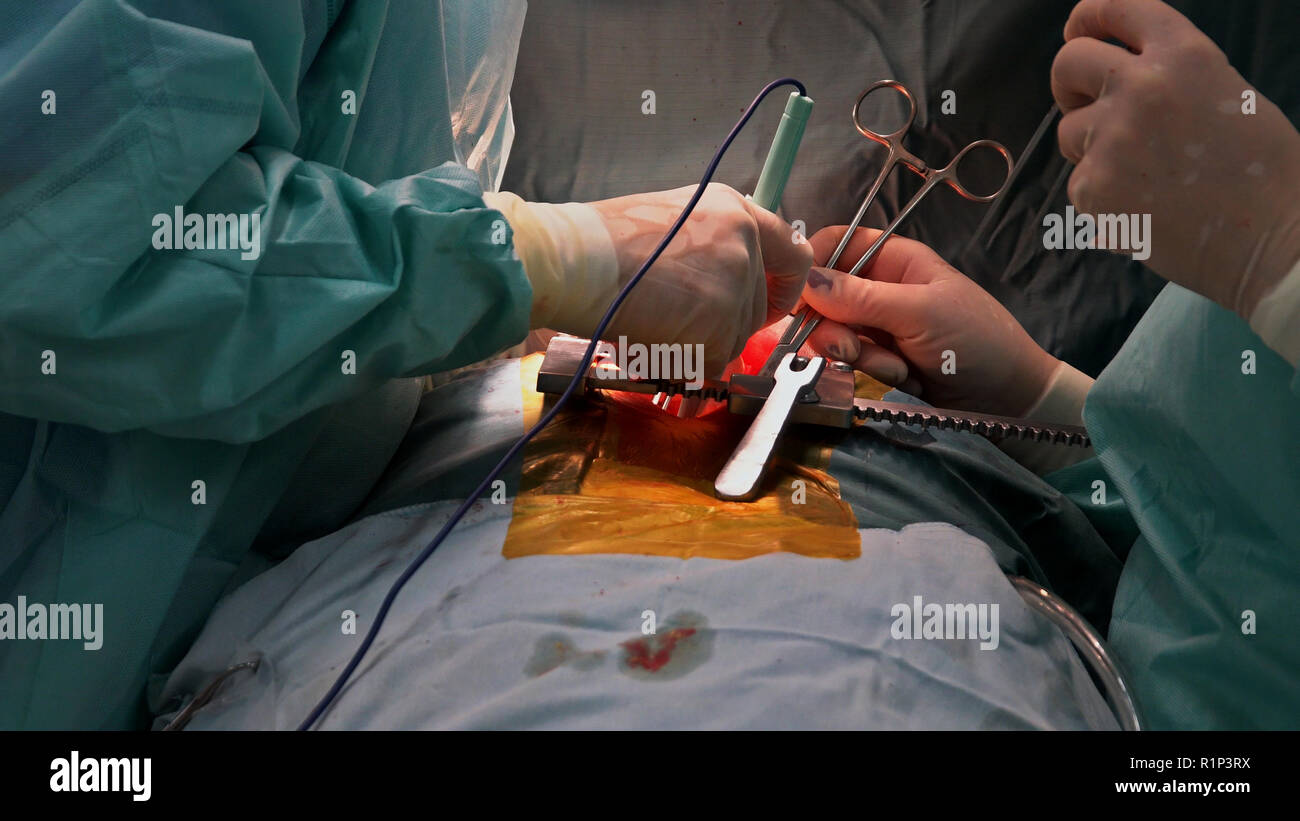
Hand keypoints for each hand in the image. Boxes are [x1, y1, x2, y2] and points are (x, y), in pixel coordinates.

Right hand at [589, 183, 811, 374]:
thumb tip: (725, 284)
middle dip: (722, 325)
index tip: (770, 305)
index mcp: (734, 210)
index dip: (784, 288)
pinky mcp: (721, 321)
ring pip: (735, 338)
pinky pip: (714, 360)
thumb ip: (713, 246)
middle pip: (755, 308)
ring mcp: (736, 281)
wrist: (580, 260)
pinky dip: (686, 360)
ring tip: (657, 320)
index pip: (792, 253)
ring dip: (700, 343)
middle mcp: (744, 241)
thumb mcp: (675, 221)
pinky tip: (656, 335)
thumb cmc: (607, 244)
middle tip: (676, 319)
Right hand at [800, 226, 1061, 416]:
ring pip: (835, 332)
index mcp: (894, 259)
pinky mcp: (881, 357)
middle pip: (825, 295)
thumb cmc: (977, 341)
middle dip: (836, 327)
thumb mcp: (919, 312)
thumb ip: (860, 298)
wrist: (1008, 399)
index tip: (799, 300)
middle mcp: (881, 286)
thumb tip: (806, 282)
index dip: (812, 267)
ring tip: (899, 367)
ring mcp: (880, 324)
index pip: (835, 244)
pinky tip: (906, 378)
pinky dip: (873, 371)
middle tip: (853, 348)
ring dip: (859, 355)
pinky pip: (852, 360)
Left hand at [1052, 0, 1299, 317]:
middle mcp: (1142, 86)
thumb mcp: (1225, 93)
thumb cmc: (1261, 171)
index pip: (1118, 8)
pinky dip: (1101, 198)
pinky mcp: (1093, 187)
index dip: (1088, 18)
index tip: (1078, 30)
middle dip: (1068, 83)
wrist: (1272, 238)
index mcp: (1185, 55)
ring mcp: (1113, 138)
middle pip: (1069, 63)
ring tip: (1144, 173)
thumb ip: (1171, 77)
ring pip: (1069, 131)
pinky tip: (1145, 208)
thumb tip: (1114, 79)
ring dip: (1090, 149)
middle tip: (1082, 104)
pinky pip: (1079, 184)